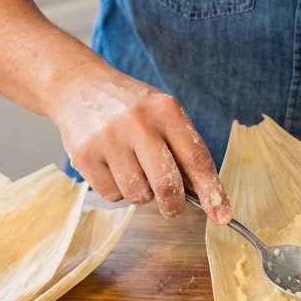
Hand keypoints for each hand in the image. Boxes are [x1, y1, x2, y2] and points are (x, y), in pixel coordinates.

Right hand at [50, 65, 231, 224]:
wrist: (79, 86)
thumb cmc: (130, 106)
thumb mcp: (162, 113)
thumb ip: (182, 148)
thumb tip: (203, 195)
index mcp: (166, 110)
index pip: (197, 159)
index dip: (212, 192)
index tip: (222, 215)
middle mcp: (138, 122)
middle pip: (166, 185)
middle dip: (173, 205)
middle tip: (172, 206)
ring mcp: (108, 139)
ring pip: (137, 195)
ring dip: (141, 193)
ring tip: (134, 170)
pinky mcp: (84, 155)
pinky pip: (111, 195)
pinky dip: (117, 190)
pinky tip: (113, 168)